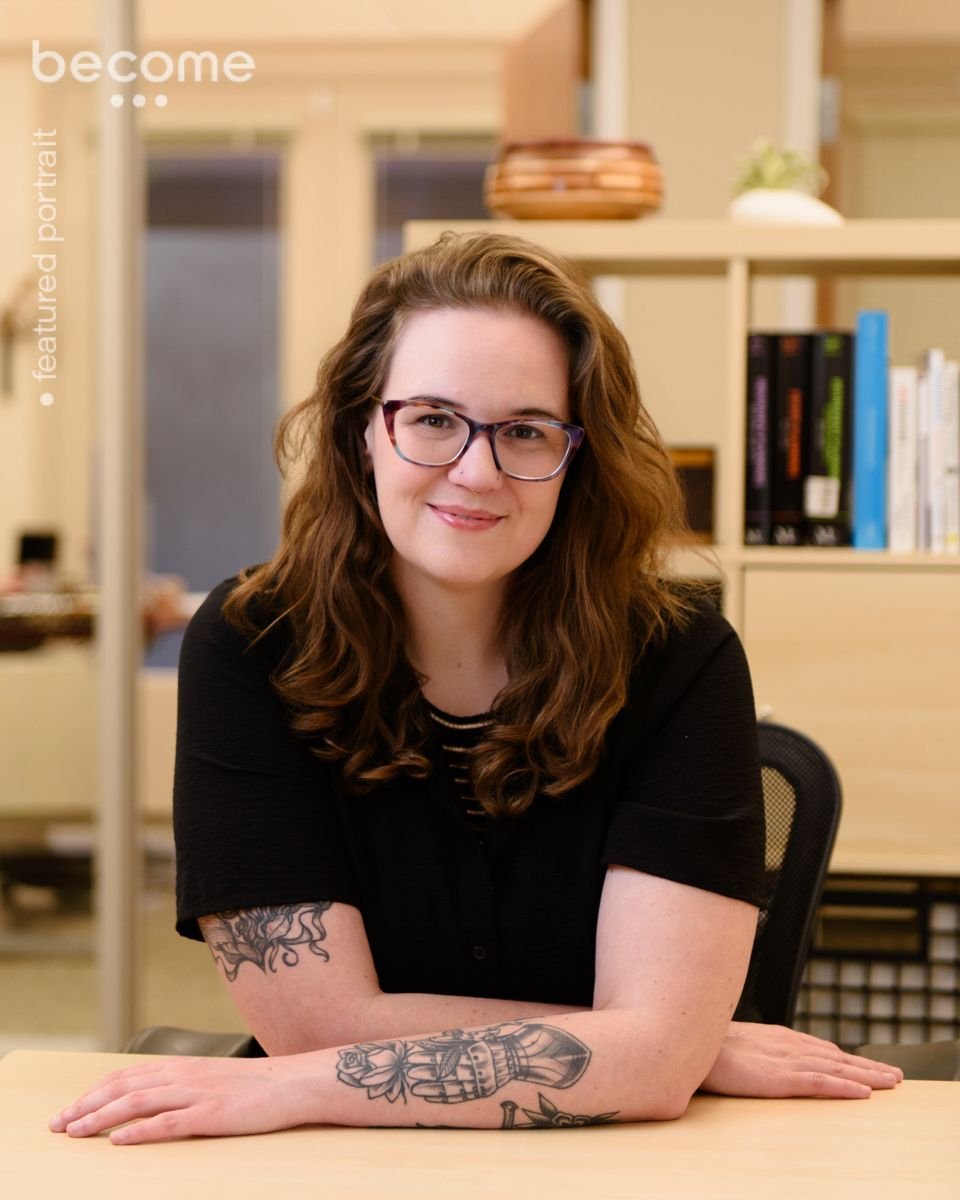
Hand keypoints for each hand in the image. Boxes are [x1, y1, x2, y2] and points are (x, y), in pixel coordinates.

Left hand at [48, 1054, 319, 1144]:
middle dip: (86, 1106)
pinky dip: (140, 1131)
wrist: (294, 1084)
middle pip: (124, 1086)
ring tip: (76, 1132)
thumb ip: (182, 1085)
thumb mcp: (212, 1079)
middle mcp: (184, 1075)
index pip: (126, 1075)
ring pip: (138, 1102)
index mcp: (183, 1066)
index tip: (69, 1110)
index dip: (93, 1092)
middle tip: (58, 1124)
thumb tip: (151, 1098)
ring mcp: (197, 1094)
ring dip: (102, 1117)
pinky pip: (169, 1122)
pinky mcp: (212, 1114)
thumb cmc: (255, 1087)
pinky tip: (120, 1140)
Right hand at [700, 1021, 903, 1098]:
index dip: (848, 1058)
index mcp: (776, 1038)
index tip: (868, 1065)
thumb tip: (763, 1060)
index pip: (821, 1048)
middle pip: (836, 1056)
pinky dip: (844, 1086)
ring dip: (867, 1075)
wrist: (685, 1041)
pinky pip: (819, 1083)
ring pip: (836, 1067)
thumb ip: (756, 1051)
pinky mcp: (778, 1077)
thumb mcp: (735, 1045)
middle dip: (867, 1065)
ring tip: (891, 1082)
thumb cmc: (704, 1046)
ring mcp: (784, 1060)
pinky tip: (864, 1093)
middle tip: (895, 1075)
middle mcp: (786, 1045)